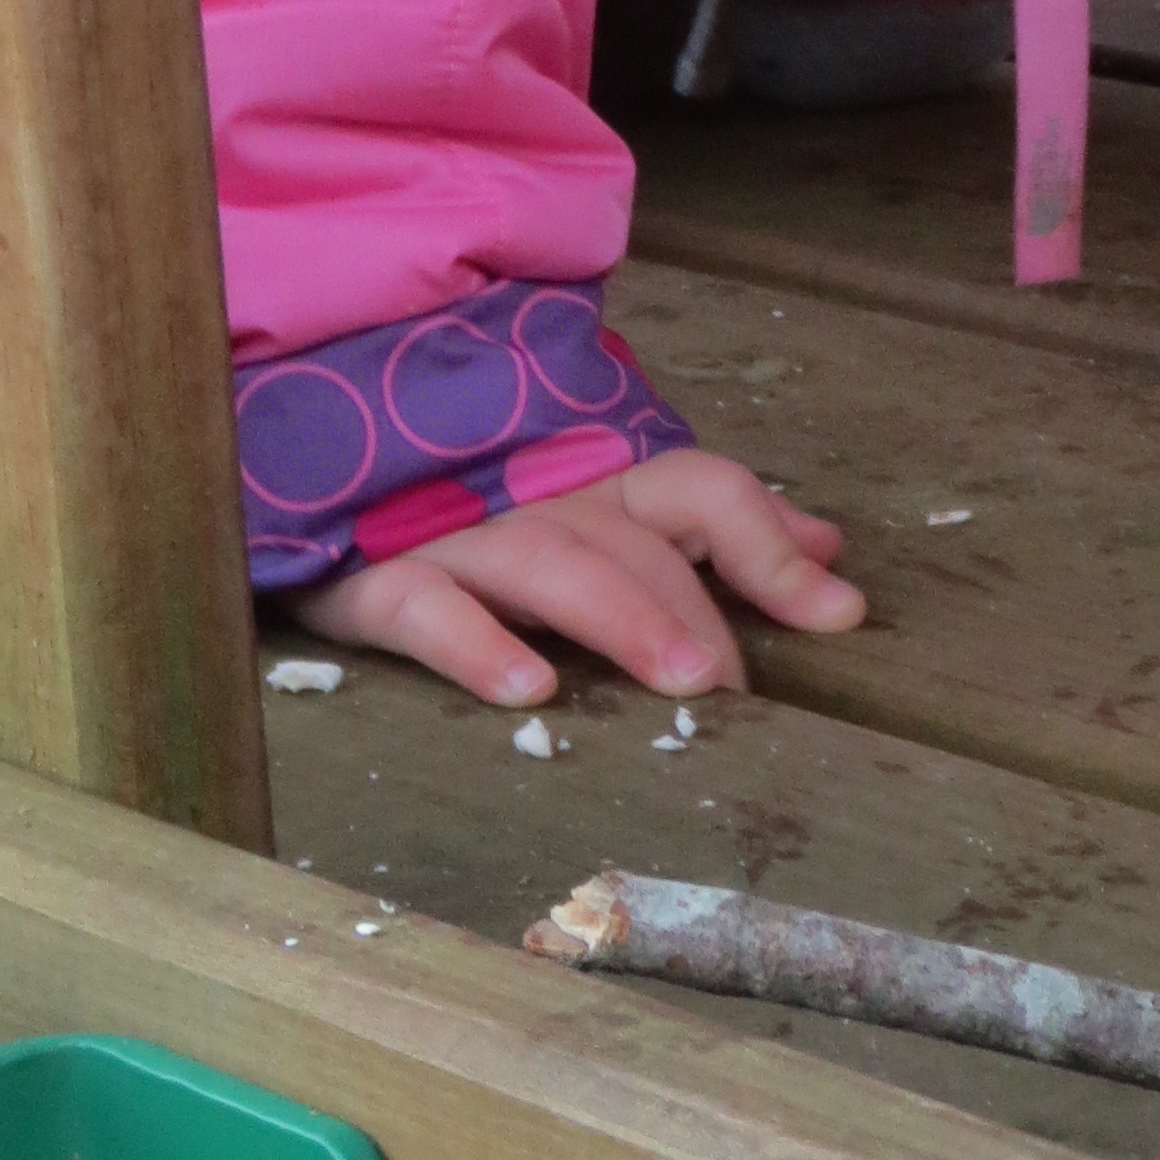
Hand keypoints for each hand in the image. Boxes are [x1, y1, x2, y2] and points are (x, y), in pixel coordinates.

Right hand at [288, 447, 865, 706]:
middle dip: (699, 614)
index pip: (705, 490)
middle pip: (638, 544)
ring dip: (624, 621)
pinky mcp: (375, 577)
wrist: (316, 464)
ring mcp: (459, 532)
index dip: (773, 546)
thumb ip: (715, 529)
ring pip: (554, 566)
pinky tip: (530, 689)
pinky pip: (429, 607)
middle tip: (740, 694)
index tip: (842, 617)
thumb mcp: (602, 508)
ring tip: (686, 680)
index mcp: (601, 478)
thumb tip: (830, 550)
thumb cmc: (484, 504)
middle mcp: (542, 495)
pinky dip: (480, 645)